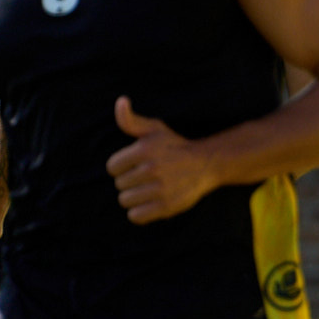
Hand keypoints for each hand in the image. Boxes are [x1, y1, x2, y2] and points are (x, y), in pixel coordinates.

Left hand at [106, 97, 216, 223]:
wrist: (207, 164)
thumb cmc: (175, 146)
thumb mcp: (154, 129)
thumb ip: (131, 120)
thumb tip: (121, 101)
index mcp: (144, 150)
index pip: (112, 167)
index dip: (122, 166)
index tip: (136, 165)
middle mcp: (152, 169)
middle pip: (119, 184)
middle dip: (130, 181)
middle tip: (146, 177)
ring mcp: (160, 189)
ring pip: (125, 201)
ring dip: (134, 197)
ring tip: (148, 190)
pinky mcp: (167, 207)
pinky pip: (136, 216)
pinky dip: (139, 212)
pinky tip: (150, 203)